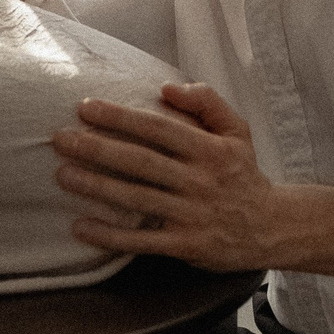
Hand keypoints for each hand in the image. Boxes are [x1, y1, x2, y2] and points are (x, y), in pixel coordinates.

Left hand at [52, 82, 282, 270]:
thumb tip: (167, 87)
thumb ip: (206, 101)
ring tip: (63, 175)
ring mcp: (193, 215)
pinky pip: (142, 242)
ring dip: (96, 187)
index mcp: (210, 149)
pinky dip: (110, 236)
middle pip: (141, 162)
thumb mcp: (237, 130)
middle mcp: (200, 181)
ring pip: (137, 199)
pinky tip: (81, 227)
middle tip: (61, 140)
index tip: (85, 108)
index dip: (120, 117)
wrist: (272, 227)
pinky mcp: (186, 246)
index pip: (158, 128)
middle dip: (97, 149)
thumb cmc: (244, 173)